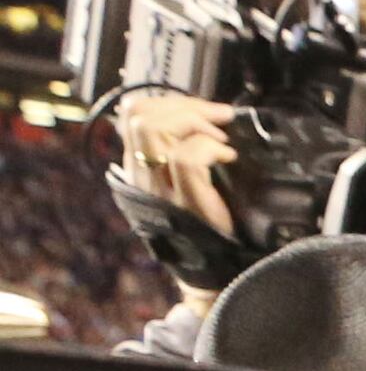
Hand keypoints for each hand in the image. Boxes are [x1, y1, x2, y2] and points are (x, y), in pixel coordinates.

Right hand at [114, 91, 238, 243]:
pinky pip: (187, 159)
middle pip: (138, 115)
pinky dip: (212, 149)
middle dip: (185, 105)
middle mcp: (141, 175)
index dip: (169, 101)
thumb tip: (209, 119)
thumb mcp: (191, 180)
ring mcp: (158, 190)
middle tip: (219, 118)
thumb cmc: (211, 224)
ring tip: (220, 139)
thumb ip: (185, 151)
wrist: (217, 268)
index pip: (133, 114)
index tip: (204, 109)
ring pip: (153, 130)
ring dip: (194, 122)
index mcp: (140, 167)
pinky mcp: (183, 202)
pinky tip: (228, 158)